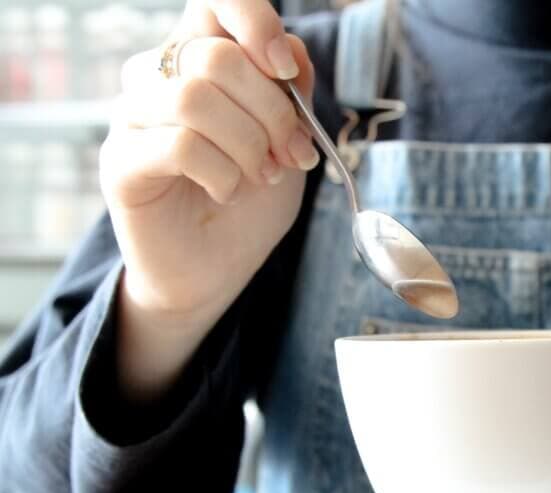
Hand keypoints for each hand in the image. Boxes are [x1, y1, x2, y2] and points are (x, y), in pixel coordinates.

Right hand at [99, 0, 316, 399]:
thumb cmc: (249, 202)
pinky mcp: (121, 162)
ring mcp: (133, 117)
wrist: (216, 270)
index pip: (214, 3)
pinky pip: (180, 143)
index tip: (285, 69)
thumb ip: (292, 94)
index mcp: (201, 60)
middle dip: (273, 111)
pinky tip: (228, 192)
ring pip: (196, 96)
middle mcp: (160, 77)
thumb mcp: (289, 143)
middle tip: (291, 154)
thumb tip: (291, 49)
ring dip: (249, 145)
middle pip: (217, 55)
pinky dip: (223, 173)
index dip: (253, 19)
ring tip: (260, 176)